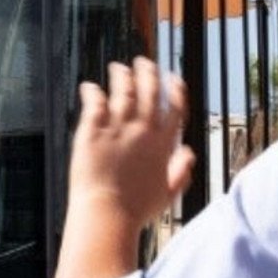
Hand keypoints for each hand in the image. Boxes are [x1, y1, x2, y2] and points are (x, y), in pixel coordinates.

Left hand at [69, 57, 194, 227]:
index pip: (175, 108)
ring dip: (123, 75)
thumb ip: (181, 172)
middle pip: (150, 91)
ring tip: (118, 68)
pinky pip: (94, 101)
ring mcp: (118, 128)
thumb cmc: (136, 210)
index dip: (175, 89)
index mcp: (163, 144)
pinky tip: (89, 87)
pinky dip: (92, 91)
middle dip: (149, 72)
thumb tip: (189, 152)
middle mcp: (143, 131)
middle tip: (143, 62)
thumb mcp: (168, 195)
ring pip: (124, 90)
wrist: (107, 214)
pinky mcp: (93, 130)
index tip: (173, 78)